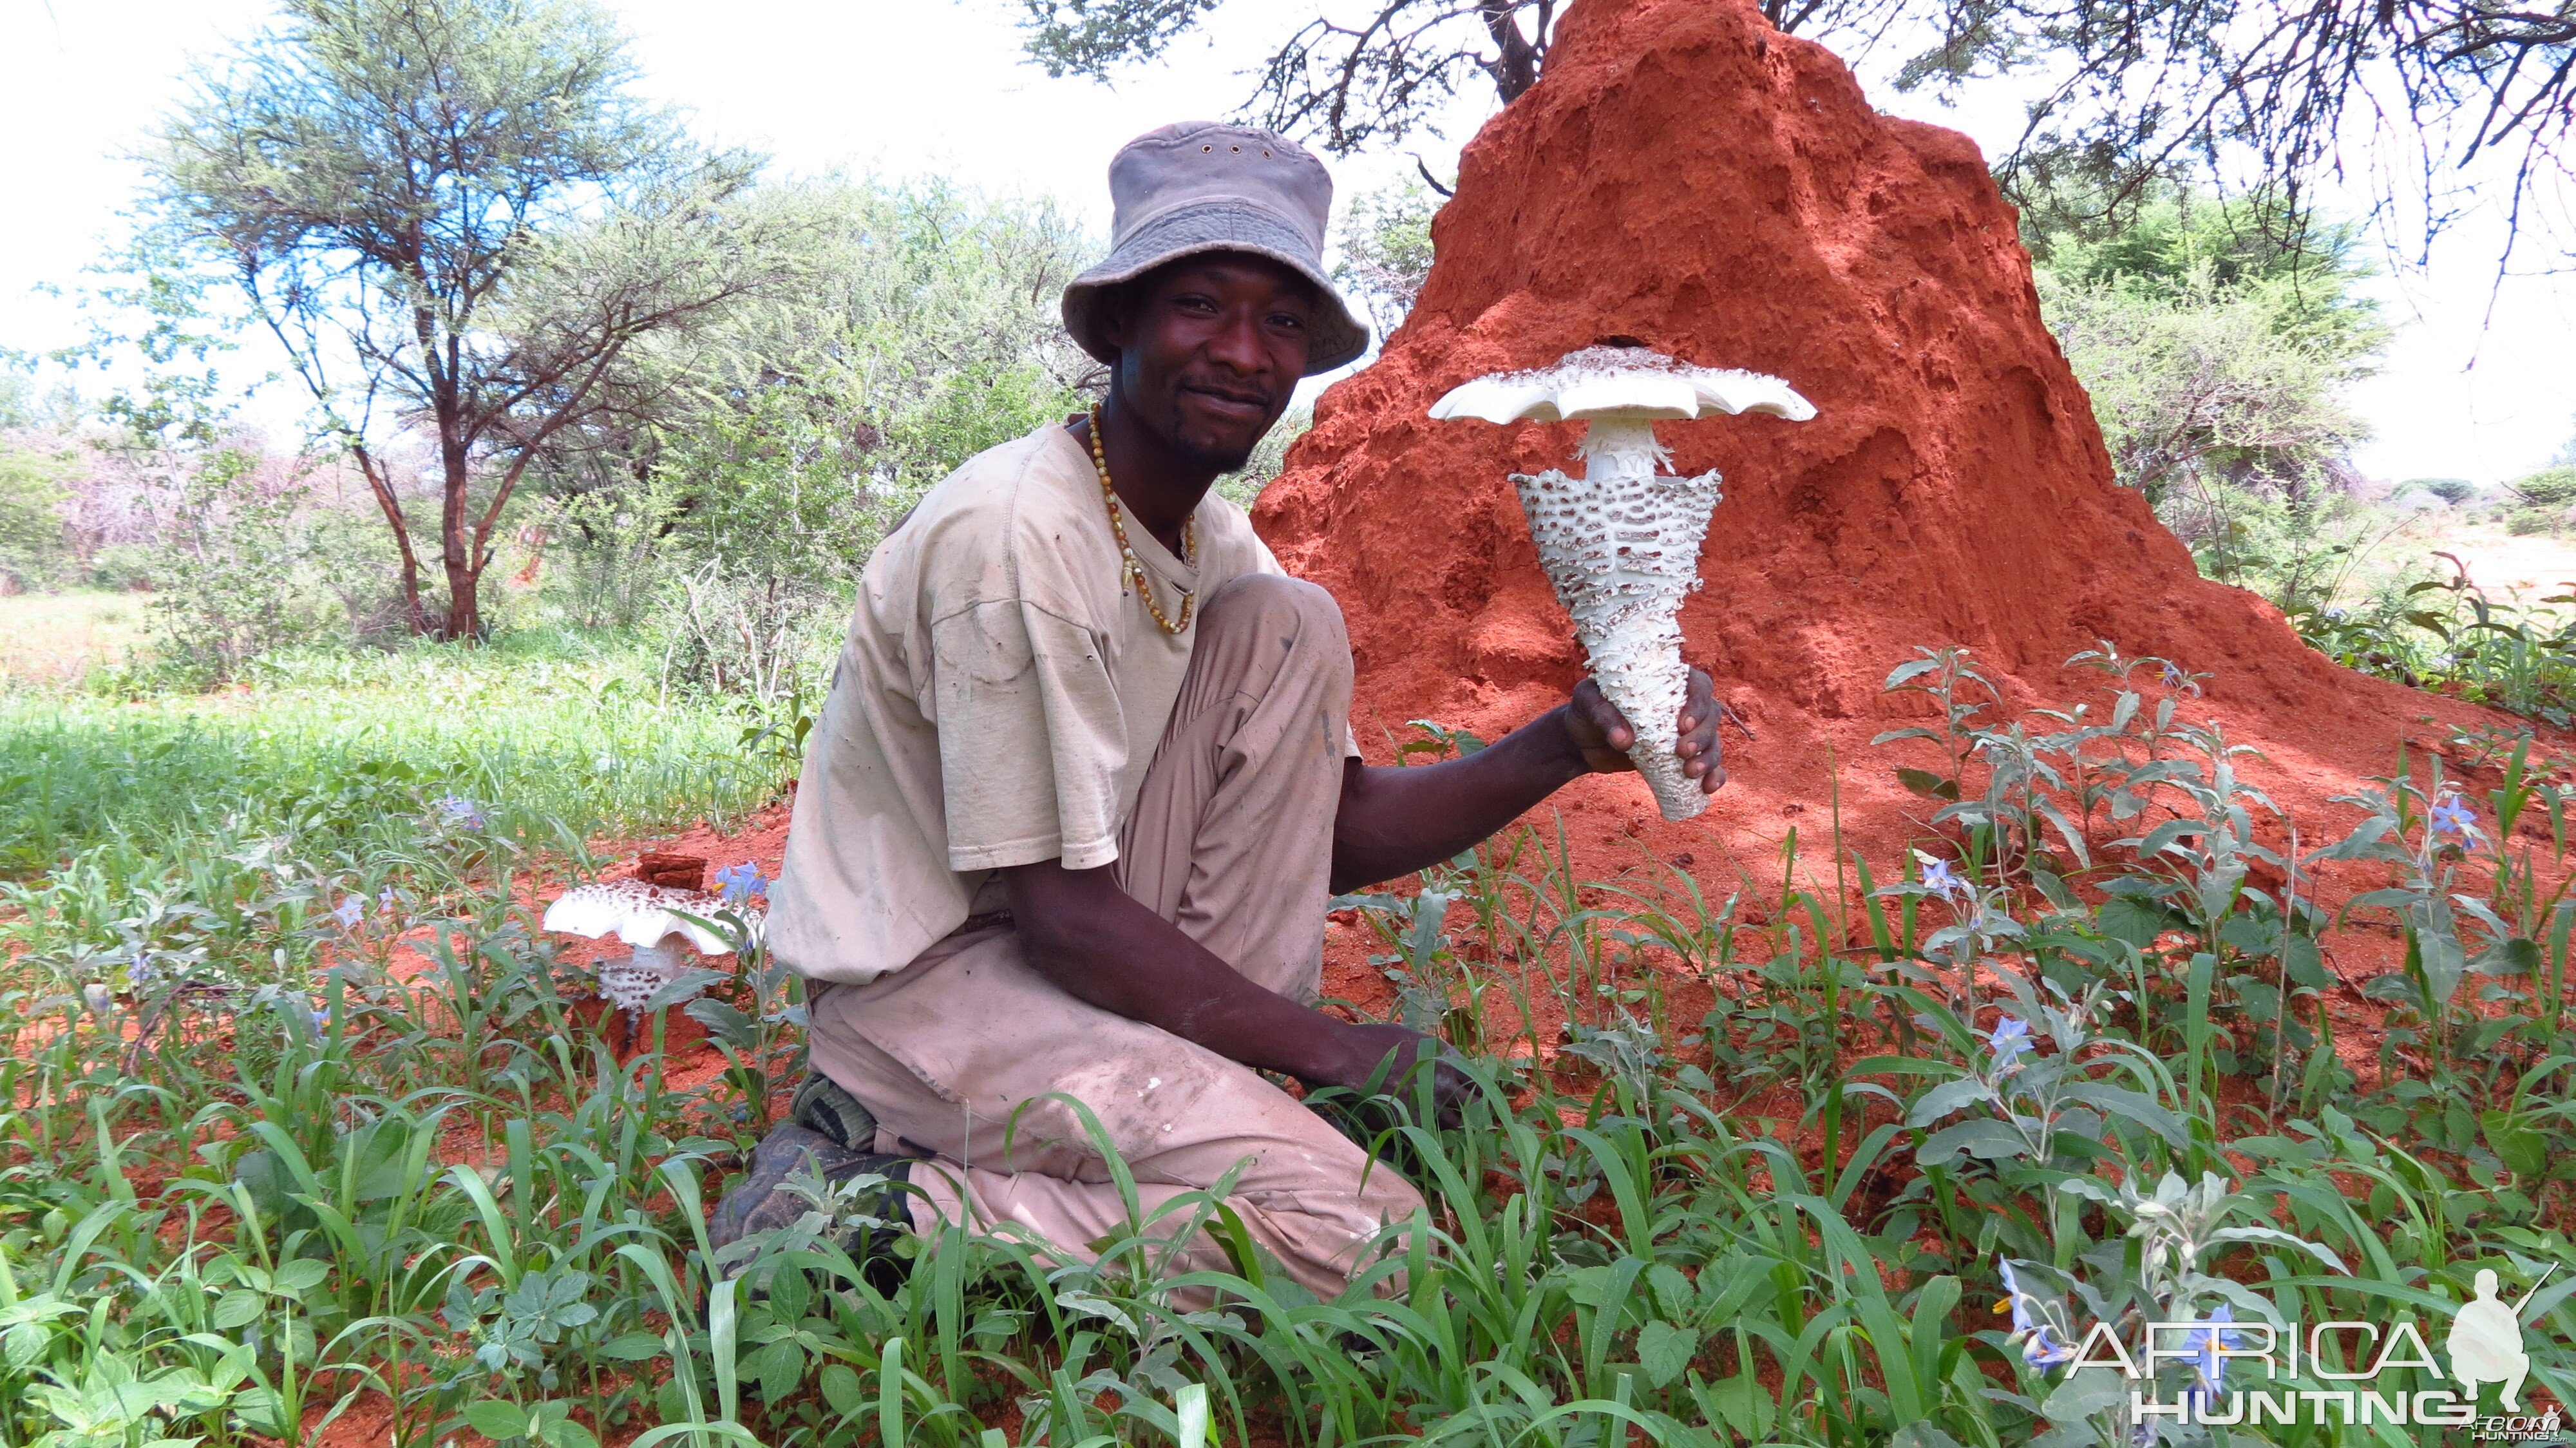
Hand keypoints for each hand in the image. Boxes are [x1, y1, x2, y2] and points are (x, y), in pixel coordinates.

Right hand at [1313, 1022, 1475, 1127]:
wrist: (1346, 1055)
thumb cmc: (1375, 1041)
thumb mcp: (1413, 1038)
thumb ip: (1436, 1054)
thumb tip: (1449, 1067)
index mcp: (1446, 1058)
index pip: (1478, 1080)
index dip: (1477, 1090)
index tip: (1473, 1096)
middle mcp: (1444, 1081)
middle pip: (1474, 1105)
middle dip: (1472, 1110)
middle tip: (1466, 1115)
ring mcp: (1428, 1104)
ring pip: (1454, 1123)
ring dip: (1451, 1124)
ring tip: (1441, 1123)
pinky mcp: (1410, 1122)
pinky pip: (1431, 1135)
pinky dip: (1430, 1136)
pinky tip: (1423, 1132)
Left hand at [1560, 668, 1727, 793]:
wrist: (1580, 741)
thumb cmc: (1585, 711)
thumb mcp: (1588, 703)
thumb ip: (1604, 716)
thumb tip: (1625, 741)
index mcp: (1664, 681)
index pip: (1698, 684)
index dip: (1698, 702)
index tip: (1683, 724)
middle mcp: (1680, 704)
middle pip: (1711, 714)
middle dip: (1703, 735)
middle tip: (1682, 752)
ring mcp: (1683, 732)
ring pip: (1712, 740)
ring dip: (1709, 758)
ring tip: (1690, 773)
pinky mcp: (1680, 757)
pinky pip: (1708, 765)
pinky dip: (1714, 776)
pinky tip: (1707, 788)